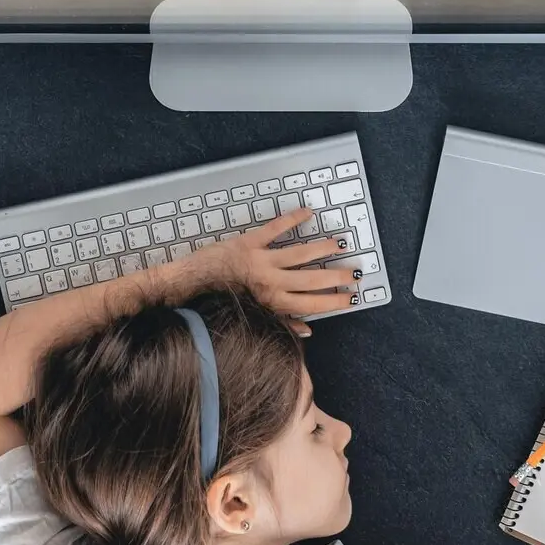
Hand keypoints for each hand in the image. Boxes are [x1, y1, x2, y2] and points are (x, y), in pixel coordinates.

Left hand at [194, 208, 358, 333]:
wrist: (190, 285)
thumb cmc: (222, 302)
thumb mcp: (254, 316)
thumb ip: (282, 324)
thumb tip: (308, 331)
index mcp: (272, 304)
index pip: (312, 304)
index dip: (334, 301)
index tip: (350, 297)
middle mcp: (269, 283)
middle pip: (312, 280)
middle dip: (337, 276)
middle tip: (354, 272)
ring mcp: (261, 261)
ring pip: (300, 254)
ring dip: (322, 248)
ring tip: (339, 244)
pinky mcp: (249, 242)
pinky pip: (275, 228)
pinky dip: (292, 219)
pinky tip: (307, 213)